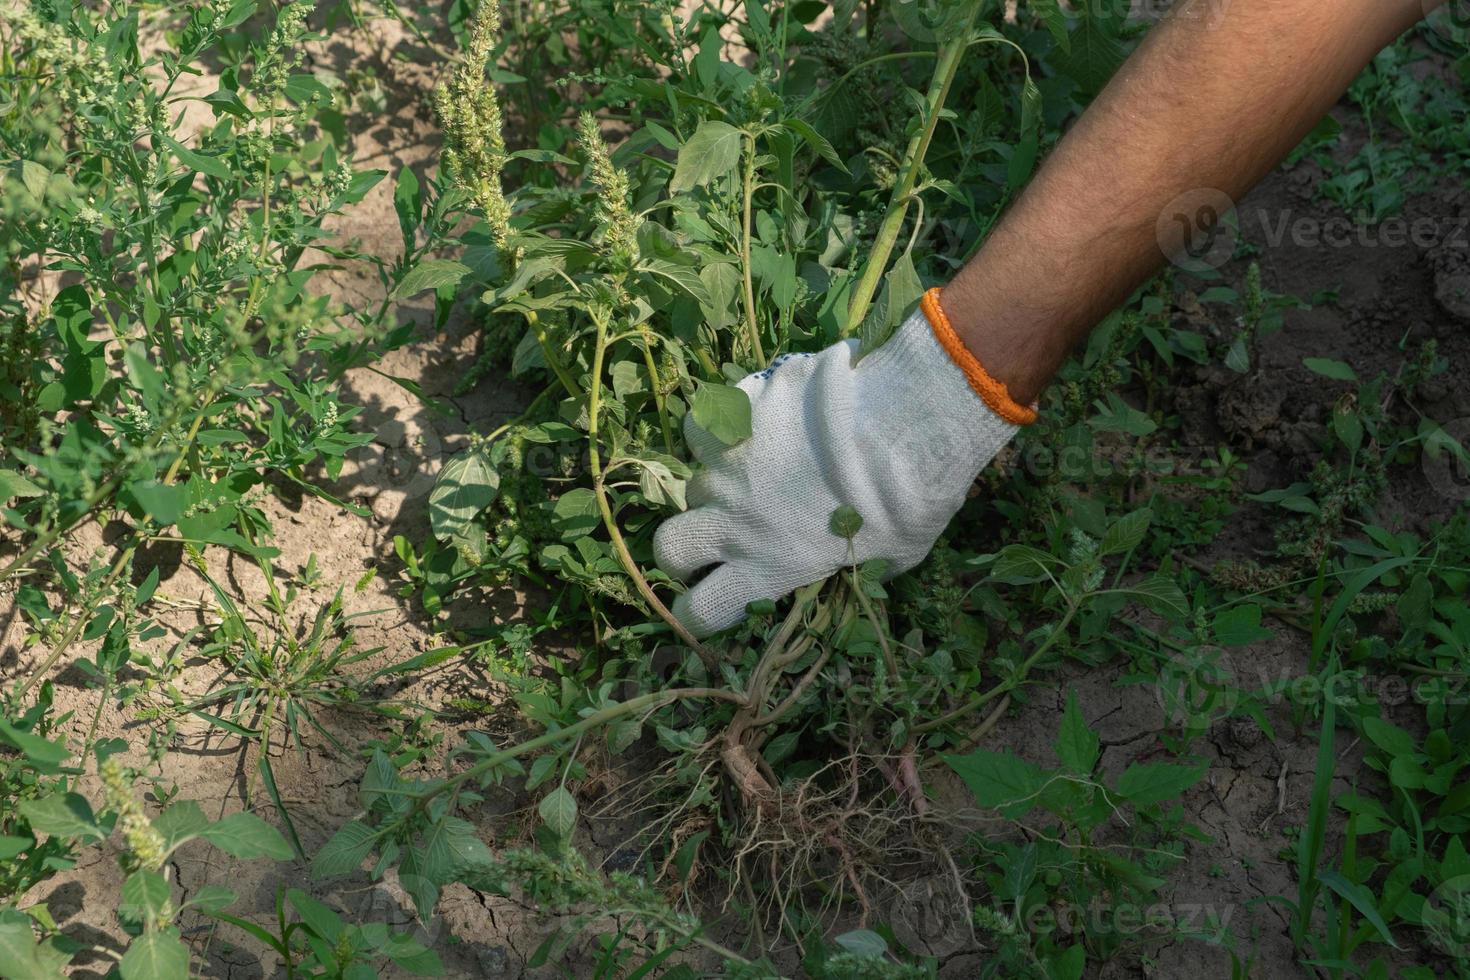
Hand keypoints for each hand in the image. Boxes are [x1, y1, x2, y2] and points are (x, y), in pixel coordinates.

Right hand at [653, 289, 1035, 636]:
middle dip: (682, 548)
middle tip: (710, 537)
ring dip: (715, 484)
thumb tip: (863, 567)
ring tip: (751, 472)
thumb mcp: (894, 557)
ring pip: (690, 482)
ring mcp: (729, 467)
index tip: (712, 598)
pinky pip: (705, 426)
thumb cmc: (911, 503)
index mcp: (767, 568)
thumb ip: (861, 568)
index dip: (699, 610)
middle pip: (668, 547)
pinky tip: (751, 422)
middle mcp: (735, 523)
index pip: (701, 610)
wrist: (904, 427)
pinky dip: (721, 427)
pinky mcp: (735, 416)